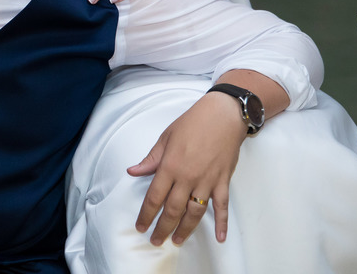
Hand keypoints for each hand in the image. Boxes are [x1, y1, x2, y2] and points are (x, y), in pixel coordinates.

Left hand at [128, 93, 246, 245]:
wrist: (222, 115)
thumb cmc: (192, 123)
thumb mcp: (166, 137)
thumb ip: (150, 159)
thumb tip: (132, 171)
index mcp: (170, 166)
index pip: (154, 197)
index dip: (146, 214)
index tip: (141, 226)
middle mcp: (188, 177)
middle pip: (173, 209)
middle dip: (163, 227)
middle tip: (156, 240)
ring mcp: (207, 181)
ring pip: (195, 212)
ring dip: (186, 229)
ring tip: (178, 240)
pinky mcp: (223, 181)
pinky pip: (222, 206)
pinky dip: (222, 223)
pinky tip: (220, 237)